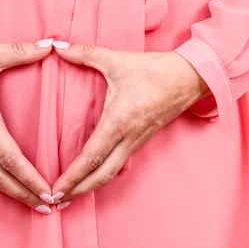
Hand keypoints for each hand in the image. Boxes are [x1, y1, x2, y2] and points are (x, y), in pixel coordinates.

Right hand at [0, 39, 56, 213]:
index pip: (11, 159)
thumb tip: (50, 45)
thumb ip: (20, 51)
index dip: (31, 180)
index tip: (48, 193)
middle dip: (24, 195)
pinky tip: (2, 184)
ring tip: (30, 201)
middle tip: (47, 208)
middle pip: (0, 178)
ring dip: (9, 192)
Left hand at [50, 41, 209, 207]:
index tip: (56, 189)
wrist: (192, 77)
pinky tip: (93, 175)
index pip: (91, 157)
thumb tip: (57, 46)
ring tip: (71, 193)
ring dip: (91, 185)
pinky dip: (104, 174)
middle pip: (101, 175)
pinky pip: (121, 163)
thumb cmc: (155, 69)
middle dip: (78, 190)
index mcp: (119, 121)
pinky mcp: (143, 140)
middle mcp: (129, 137)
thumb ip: (85, 54)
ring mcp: (138, 141)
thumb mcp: (117, 60)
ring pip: (112, 173)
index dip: (72, 176)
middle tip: (56, 201)